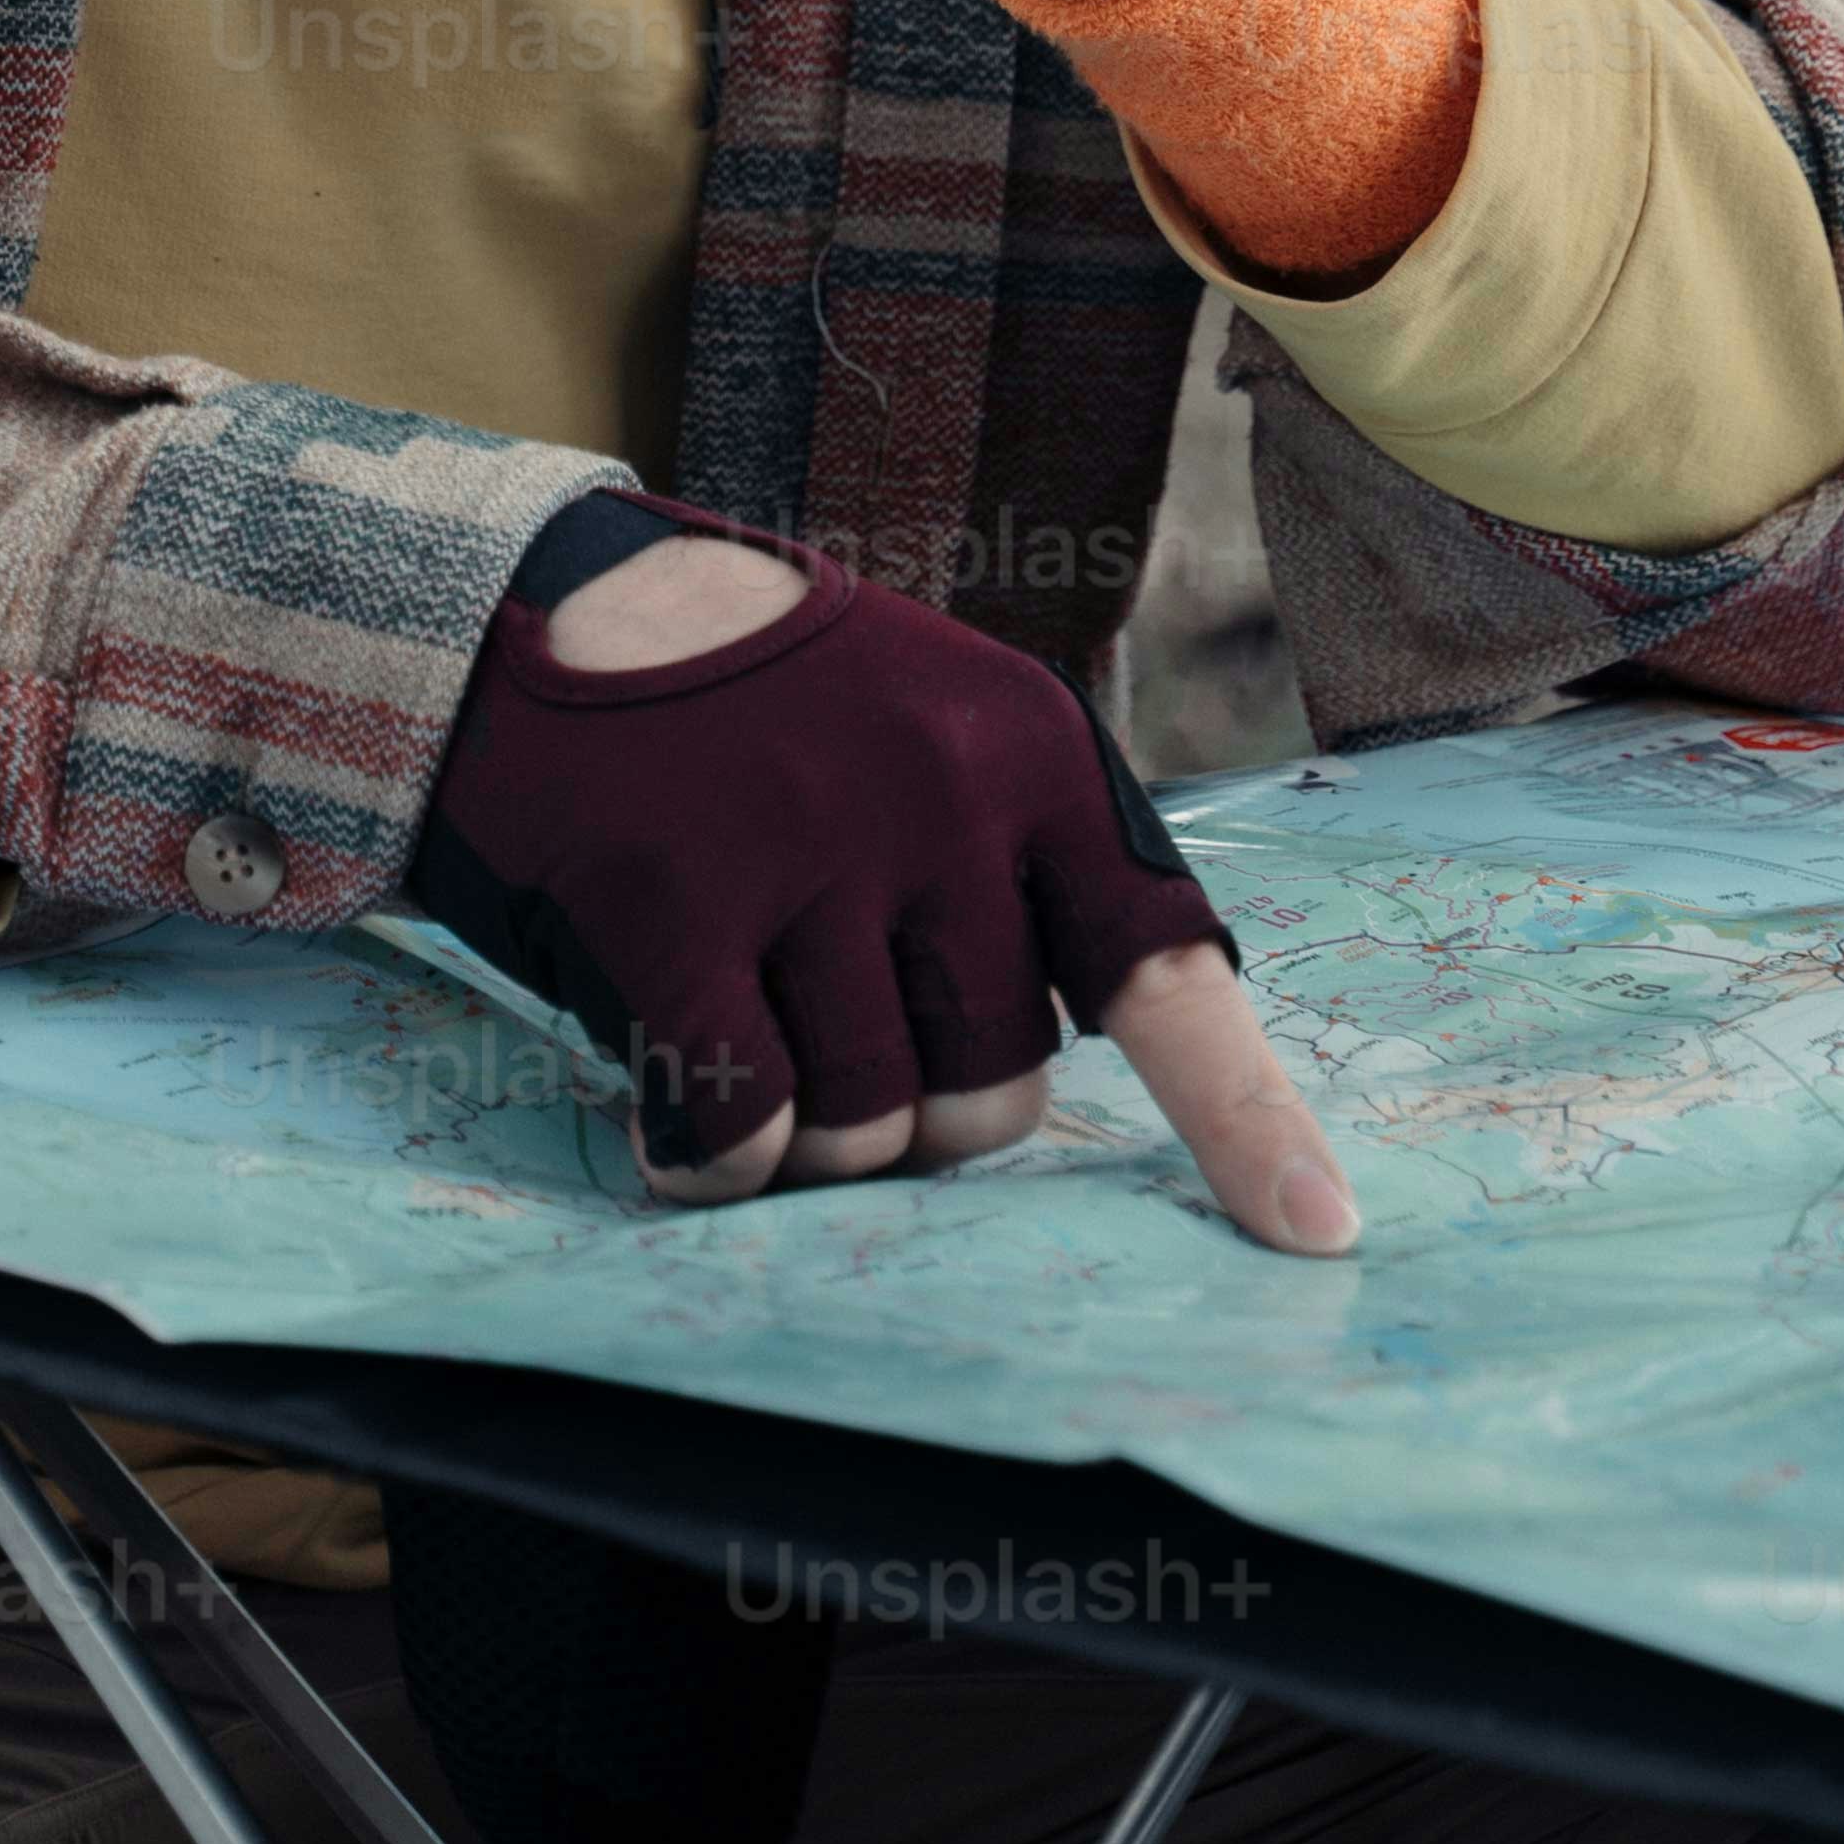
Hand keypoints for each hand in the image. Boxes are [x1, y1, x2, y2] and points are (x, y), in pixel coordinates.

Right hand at [412, 526, 1358, 1258]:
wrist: (529, 606)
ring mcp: (811, 842)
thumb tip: (1018, 1126)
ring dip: (803, 1135)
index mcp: (1035, 757)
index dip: (1244, 1122)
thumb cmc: (753, 719)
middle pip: (993, 1097)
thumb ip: (1010, 893)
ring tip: (737, 1023)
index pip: (1168, 968)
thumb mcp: (929, 739)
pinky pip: (742, 1124)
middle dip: (916, 1108)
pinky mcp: (677, 898)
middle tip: (822, 1015)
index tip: (1314, 1236)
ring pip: (868, 1128)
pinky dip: (707, 1153)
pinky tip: (664, 1099)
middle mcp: (946, 795)